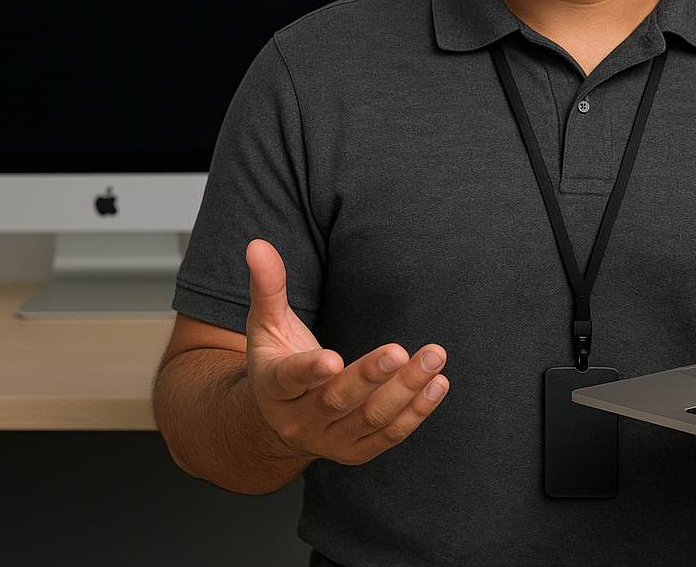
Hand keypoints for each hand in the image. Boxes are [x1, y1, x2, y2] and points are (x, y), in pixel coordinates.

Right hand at [243, 238, 449, 465]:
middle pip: (337, 400)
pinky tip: (437, 383)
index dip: (309, 371)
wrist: (282, 416)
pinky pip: (390, 435)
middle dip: (370, 376)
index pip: (289, 379)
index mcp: (273, 388)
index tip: (332, 359)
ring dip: (405, 390)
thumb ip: (267, 287)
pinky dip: (416, 411)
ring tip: (433, 357)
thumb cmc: (277, 359)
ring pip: (371, 418)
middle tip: (398, 351)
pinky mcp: (356, 451)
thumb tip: (258, 244)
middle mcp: (299, 421)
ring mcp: (329, 440)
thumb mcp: (266, 324)